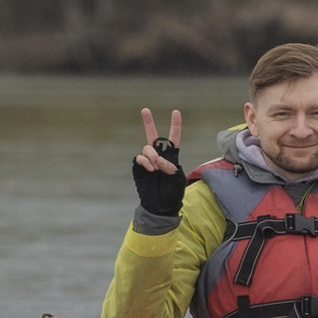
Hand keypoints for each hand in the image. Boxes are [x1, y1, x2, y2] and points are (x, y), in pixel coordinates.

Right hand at [132, 105, 188, 223]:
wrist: (160, 207)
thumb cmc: (173, 194)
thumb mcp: (178, 180)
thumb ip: (171, 167)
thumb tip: (160, 160)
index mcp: (172, 156)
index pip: (174, 138)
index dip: (175, 125)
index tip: (175, 112)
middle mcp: (159, 156)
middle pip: (153, 136)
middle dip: (148, 122)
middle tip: (145, 110)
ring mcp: (148, 161)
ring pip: (147, 148)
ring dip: (152, 155)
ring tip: (156, 168)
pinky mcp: (139, 168)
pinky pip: (139, 158)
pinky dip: (145, 161)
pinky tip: (150, 169)